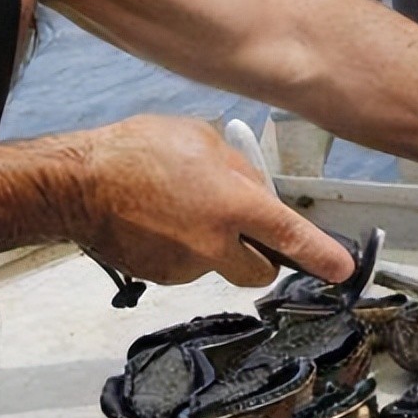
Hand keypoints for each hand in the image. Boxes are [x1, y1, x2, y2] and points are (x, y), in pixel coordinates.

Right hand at [58, 116, 354, 286]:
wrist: (75, 185)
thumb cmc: (135, 152)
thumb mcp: (199, 139)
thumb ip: (237, 170)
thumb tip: (256, 193)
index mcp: (231, 204)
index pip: (290, 236)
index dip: (321, 256)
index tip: (342, 270)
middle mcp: (214, 244)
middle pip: (260, 271)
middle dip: (261, 256)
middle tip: (243, 229)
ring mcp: (186, 266)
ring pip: (219, 265)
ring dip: (212, 246)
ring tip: (178, 208)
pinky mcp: (162, 278)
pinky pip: (187, 266)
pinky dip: (182, 250)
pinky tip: (159, 222)